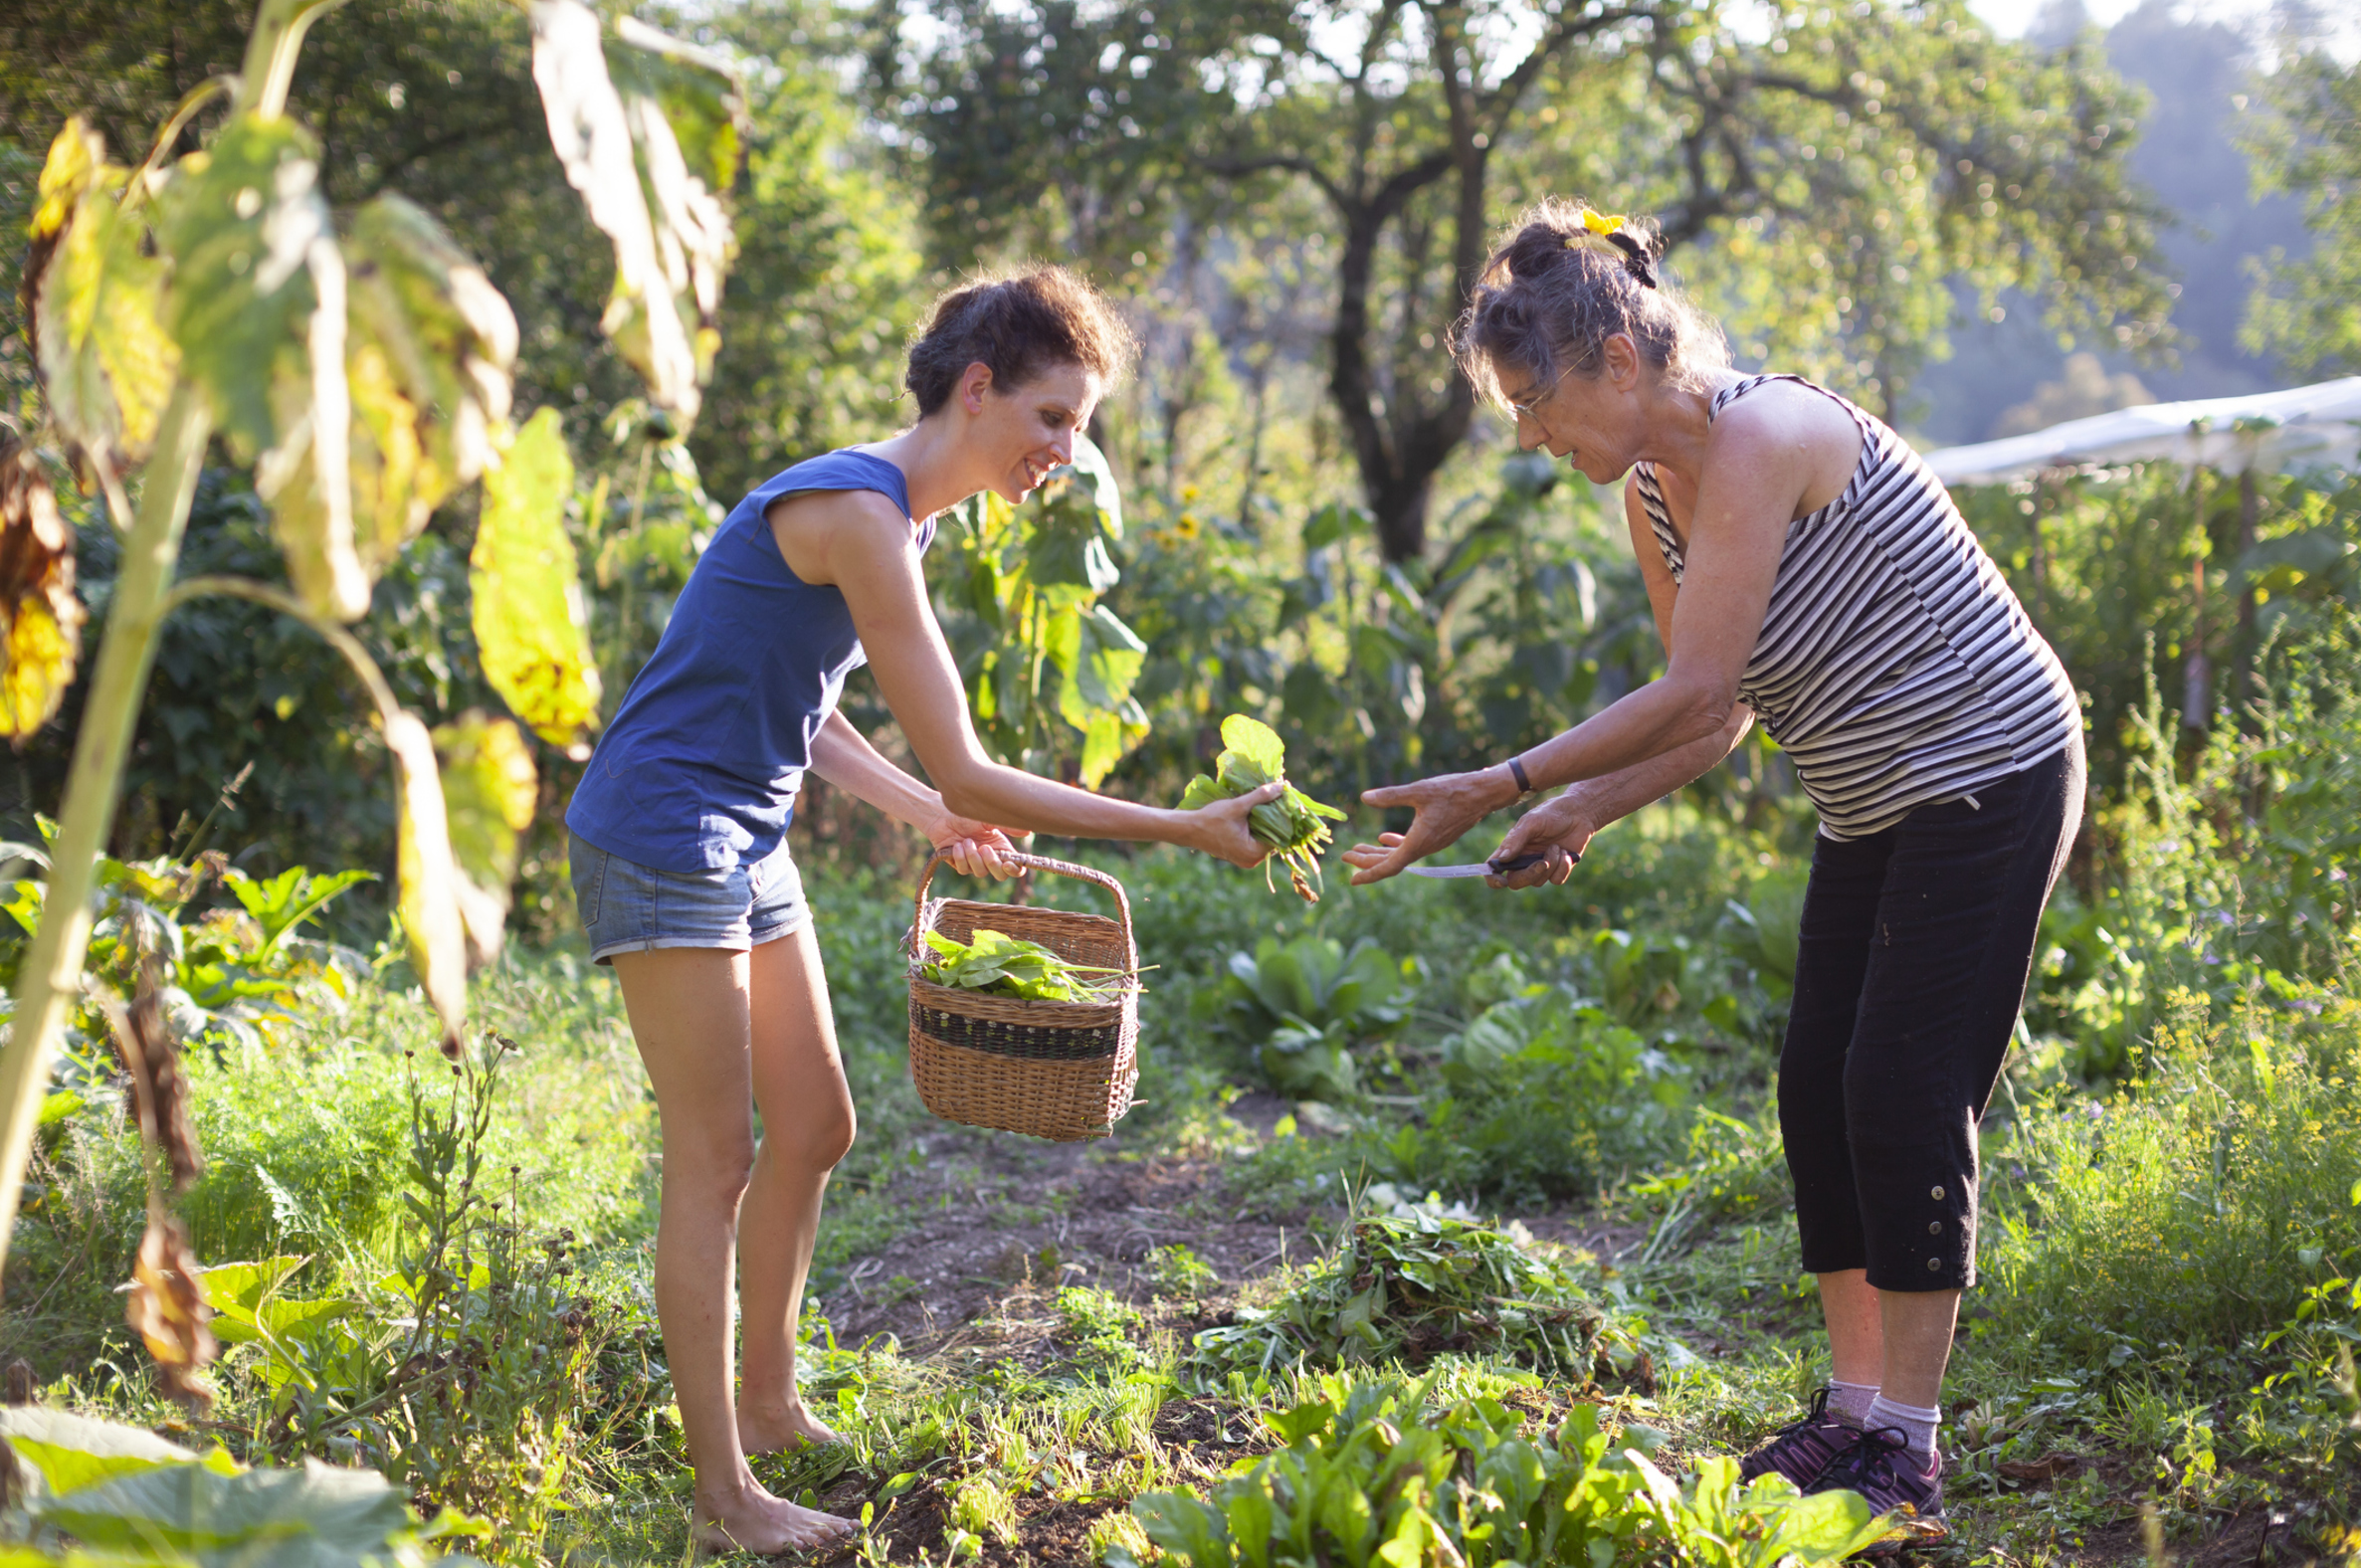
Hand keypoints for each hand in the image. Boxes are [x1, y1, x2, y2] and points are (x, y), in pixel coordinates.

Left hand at [924, 812, 1026, 879]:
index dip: (1015, 870)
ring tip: (966, 841)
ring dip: (973, 857)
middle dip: (992, 864)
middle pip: (1000, 875)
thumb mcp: (988, 820)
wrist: (943, 817)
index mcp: (1002, 848)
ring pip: (980, 873)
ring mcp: (975, 864)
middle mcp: (990, 858)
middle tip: (984, 848)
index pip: (1015, 867)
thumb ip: (1007, 826)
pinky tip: (956, 845)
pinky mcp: (961, 865)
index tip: (1007, 863)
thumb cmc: (968, 816)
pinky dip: (960, 857)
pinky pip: (964, 869)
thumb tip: (1028, 831)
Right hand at [1183, 781, 1286, 867]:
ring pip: (1263, 838)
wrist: (1189, 829)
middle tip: (1276, 799)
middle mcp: (1252, 861)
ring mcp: (1246, 859)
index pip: (1278, 835)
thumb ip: (1260, 797)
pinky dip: (1256, 828)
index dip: (1282, 817)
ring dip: (1265, 822)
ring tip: (1267, 803)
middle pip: (1272, 838)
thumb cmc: (1211, 819)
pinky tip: (1256, 813)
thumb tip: (1280, 787)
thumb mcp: (1237, 806)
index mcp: (1254, 854)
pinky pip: (1254, 840)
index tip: (1283, 801)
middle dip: (1274, 819)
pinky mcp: (1239, 854)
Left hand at [1341, 767, 1517, 883]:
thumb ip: (1391, 795)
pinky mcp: (1437, 835)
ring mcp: (1432, 843)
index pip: (1390, 866)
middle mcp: (1425, 847)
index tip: (1352, 880)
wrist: (1484, 793)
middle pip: (1391, 862)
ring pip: (1400, 854)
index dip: (1369, 873)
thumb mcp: (1419, 790)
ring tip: (1358, 847)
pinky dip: (1395, 844)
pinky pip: (1411, 846)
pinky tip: (1384, 837)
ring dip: (1379, 853)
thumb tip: (1364, 797)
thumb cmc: (1453, 791)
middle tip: (1346, 855)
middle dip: (1367, 860)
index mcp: (1419, 842)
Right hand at [1484, 791, 1597, 889]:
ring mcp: (1540, 867)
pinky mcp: (1558, 870)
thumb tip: (1502, 859)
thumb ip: (1516, 840)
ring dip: (1551, 865)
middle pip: (1516, 882)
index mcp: (1511, 848)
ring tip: (1557, 846)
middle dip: (1529, 875)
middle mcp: (1523, 860)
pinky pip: (1556, 880)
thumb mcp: (1532, 822)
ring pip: (1538, 882)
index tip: (1501, 881)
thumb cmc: (1552, 813)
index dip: (1493, 878)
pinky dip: (1563, 868)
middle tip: (1543, 863)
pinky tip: (1567, 853)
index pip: (1494, 868)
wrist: (1579, 813)